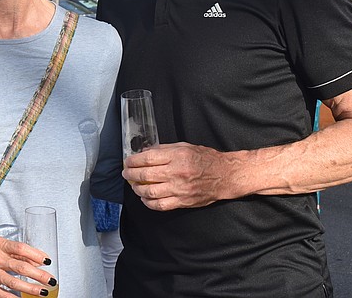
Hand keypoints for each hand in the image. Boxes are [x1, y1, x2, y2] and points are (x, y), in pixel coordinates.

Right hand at [0, 237, 57, 297]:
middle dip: (38, 275)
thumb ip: (16, 251)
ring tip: (43, 292)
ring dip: (30, 288)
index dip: (35, 254)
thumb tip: (37, 258)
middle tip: (51, 280)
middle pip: (20, 267)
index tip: (47, 261)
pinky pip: (2, 294)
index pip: (20, 248)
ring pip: (13, 282)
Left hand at [122, 142, 236, 210]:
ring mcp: (179, 189)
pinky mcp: (183, 201)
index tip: (127, 162)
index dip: (133, 161)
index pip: (148, 158)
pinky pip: (161, 205)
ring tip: (134, 186)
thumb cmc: (206, 159)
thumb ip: (164, 149)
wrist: (225, 175)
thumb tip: (145, 152)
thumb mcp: (185, 147)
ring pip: (150, 192)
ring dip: (137, 189)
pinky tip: (145, 198)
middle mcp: (177, 172)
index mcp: (177, 156)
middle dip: (131, 174)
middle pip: (145, 175)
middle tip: (126, 173)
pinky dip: (149, 203)